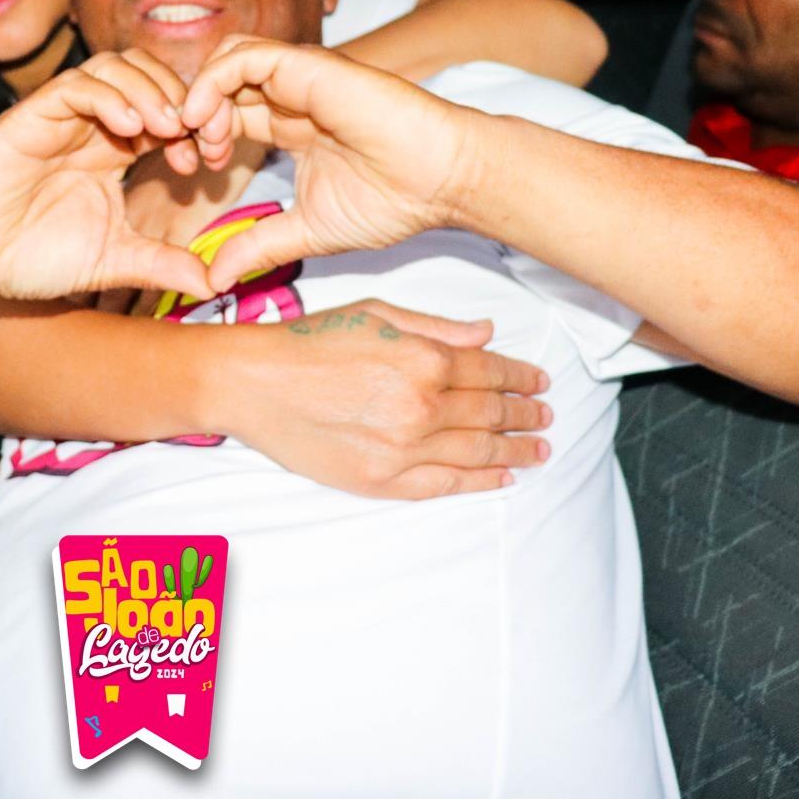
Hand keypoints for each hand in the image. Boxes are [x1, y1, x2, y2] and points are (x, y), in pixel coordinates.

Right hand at [0, 52, 212, 304]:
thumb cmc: (34, 259)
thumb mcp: (115, 260)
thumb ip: (163, 264)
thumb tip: (216, 283)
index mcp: (113, 150)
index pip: (167, 108)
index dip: (197, 123)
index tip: (211, 158)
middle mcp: (89, 125)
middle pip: (146, 73)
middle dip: (182, 96)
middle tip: (199, 134)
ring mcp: (58, 117)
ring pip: (112, 67)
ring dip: (149, 89)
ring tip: (168, 128)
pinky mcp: (27, 118)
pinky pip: (73, 86)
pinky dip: (108, 97)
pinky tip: (130, 130)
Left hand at [181, 36, 475, 289]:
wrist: (440, 181)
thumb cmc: (392, 201)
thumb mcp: (306, 231)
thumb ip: (258, 247)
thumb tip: (213, 279)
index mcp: (288, 125)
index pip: (225, 114)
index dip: (199, 138)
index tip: (193, 175)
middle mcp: (290, 95)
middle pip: (217, 84)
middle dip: (190, 117)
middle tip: (189, 157)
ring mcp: (298, 77)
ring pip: (225, 60)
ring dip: (199, 95)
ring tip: (200, 138)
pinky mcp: (308, 67)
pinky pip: (243, 57)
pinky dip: (212, 82)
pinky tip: (204, 119)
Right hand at [216, 300, 550, 497]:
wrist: (252, 383)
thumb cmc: (308, 342)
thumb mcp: (375, 314)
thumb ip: (437, 328)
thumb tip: (485, 334)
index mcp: (423, 359)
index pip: (490, 370)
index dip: (520, 376)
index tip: (539, 380)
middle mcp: (421, 406)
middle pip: (491, 413)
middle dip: (526, 414)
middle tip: (546, 415)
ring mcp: (403, 448)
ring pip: (477, 452)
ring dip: (515, 451)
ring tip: (538, 450)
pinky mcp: (381, 480)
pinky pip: (444, 484)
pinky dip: (479, 482)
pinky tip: (500, 478)